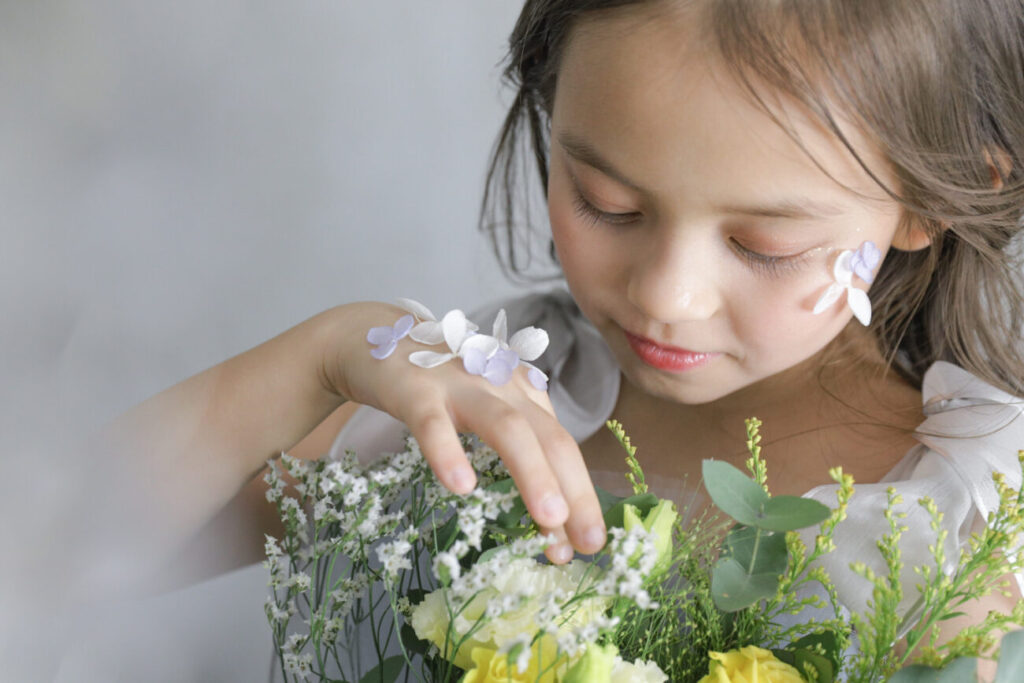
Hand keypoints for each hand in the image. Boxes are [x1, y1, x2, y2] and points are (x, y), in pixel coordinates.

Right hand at [321, 302, 607, 561]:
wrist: (369, 339)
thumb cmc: (434, 388)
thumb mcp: (483, 412)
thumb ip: (515, 451)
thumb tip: (549, 521)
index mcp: (523, 394)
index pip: (561, 447)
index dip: (581, 494)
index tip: (589, 542)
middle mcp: (501, 385)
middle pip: (550, 438)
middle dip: (575, 491)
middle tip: (588, 542)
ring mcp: (459, 385)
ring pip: (507, 427)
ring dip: (534, 474)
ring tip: (550, 519)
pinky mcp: (415, 389)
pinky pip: (433, 423)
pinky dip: (449, 453)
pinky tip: (461, 486)